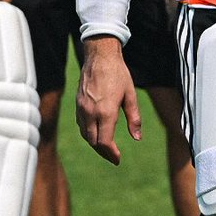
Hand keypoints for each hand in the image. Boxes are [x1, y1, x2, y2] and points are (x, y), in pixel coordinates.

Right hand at [75, 36, 140, 164]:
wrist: (100, 56)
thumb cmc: (118, 74)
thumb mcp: (131, 95)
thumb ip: (134, 118)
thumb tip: (137, 138)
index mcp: (106, 112)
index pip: (104, 142)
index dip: (111, 153)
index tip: (118, 159)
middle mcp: (91, 112)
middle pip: (93, 142)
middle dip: (103, 152)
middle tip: (113, 156)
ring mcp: (82, 108)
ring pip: (85, 135)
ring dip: (95, 144)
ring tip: (106, 147)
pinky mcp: (77, 104)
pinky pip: (81, 125)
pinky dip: (88, 133)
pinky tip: (96, 132)